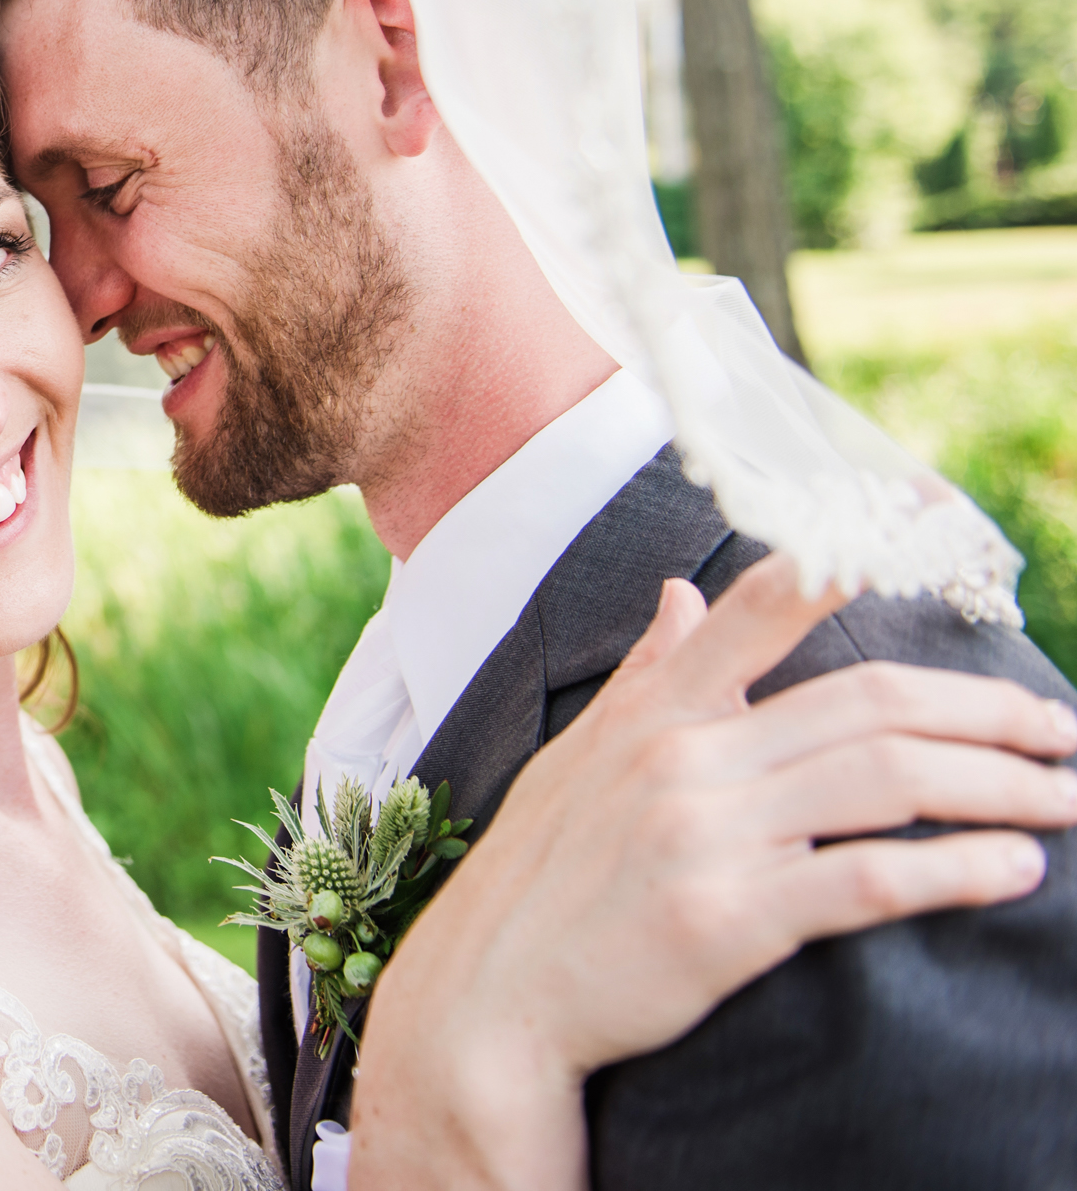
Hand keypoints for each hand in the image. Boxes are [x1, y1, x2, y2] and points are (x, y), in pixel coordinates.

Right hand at [350, 554, 1076, 1190]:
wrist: (489, 994)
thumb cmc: (539, 877)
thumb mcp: (580, 759)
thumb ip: (649, 676)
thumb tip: (682, 593)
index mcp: (656, 712)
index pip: (764, 609)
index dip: (850, 555)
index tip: (924, 513)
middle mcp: (683, 756)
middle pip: (868, 703)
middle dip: (984, 711)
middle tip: (1059, 731)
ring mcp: (704, 835)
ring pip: (886, 782)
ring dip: (998, 786)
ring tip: (1064, 800)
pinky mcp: (727, 919)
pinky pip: (867, 880)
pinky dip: (955, 869)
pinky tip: (1014, 868)